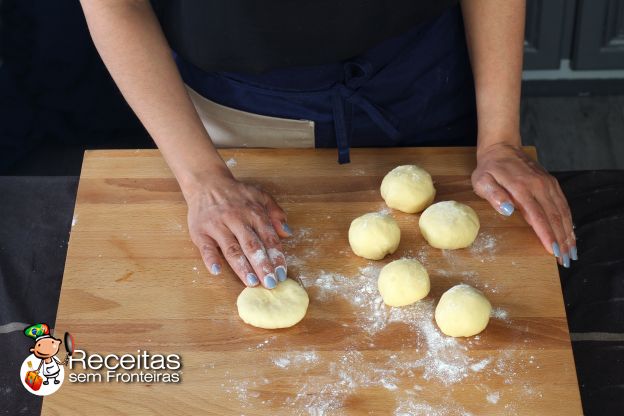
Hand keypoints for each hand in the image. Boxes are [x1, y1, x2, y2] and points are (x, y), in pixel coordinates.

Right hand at [185, 172, 290, 287]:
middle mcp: (236, 220)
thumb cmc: (236, 194)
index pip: (268, 238)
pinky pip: (206, 247)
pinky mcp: (200, 232)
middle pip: (252, 246)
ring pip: (232, 249)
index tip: (281, 274)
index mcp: (253, 213)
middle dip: (262, 266)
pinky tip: (217, 271)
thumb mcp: (260, 196)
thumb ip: (275, 213)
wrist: (206, 182)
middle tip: (270, 283)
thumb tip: (287, 233)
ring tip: (251, 282)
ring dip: (242, 266)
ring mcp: (218, 226)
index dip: (276, 257)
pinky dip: (211, 259)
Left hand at [472, 142, 575, 266]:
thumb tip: (507, 210)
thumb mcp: (482, 181)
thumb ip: (494, 195)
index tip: (553, 251)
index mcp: (522, 188)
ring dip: (568, 233)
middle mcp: (539, 186)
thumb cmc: (489, 168)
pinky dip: (569, 221)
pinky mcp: (552, 183)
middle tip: (565, 260)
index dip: (546, 235)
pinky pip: (563, 204)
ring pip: (562, 212)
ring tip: (571, 252)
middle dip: (561, 240)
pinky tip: (571, 234)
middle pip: (554, 217)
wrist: (502, 148)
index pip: (538, 216)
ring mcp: (548, 184)